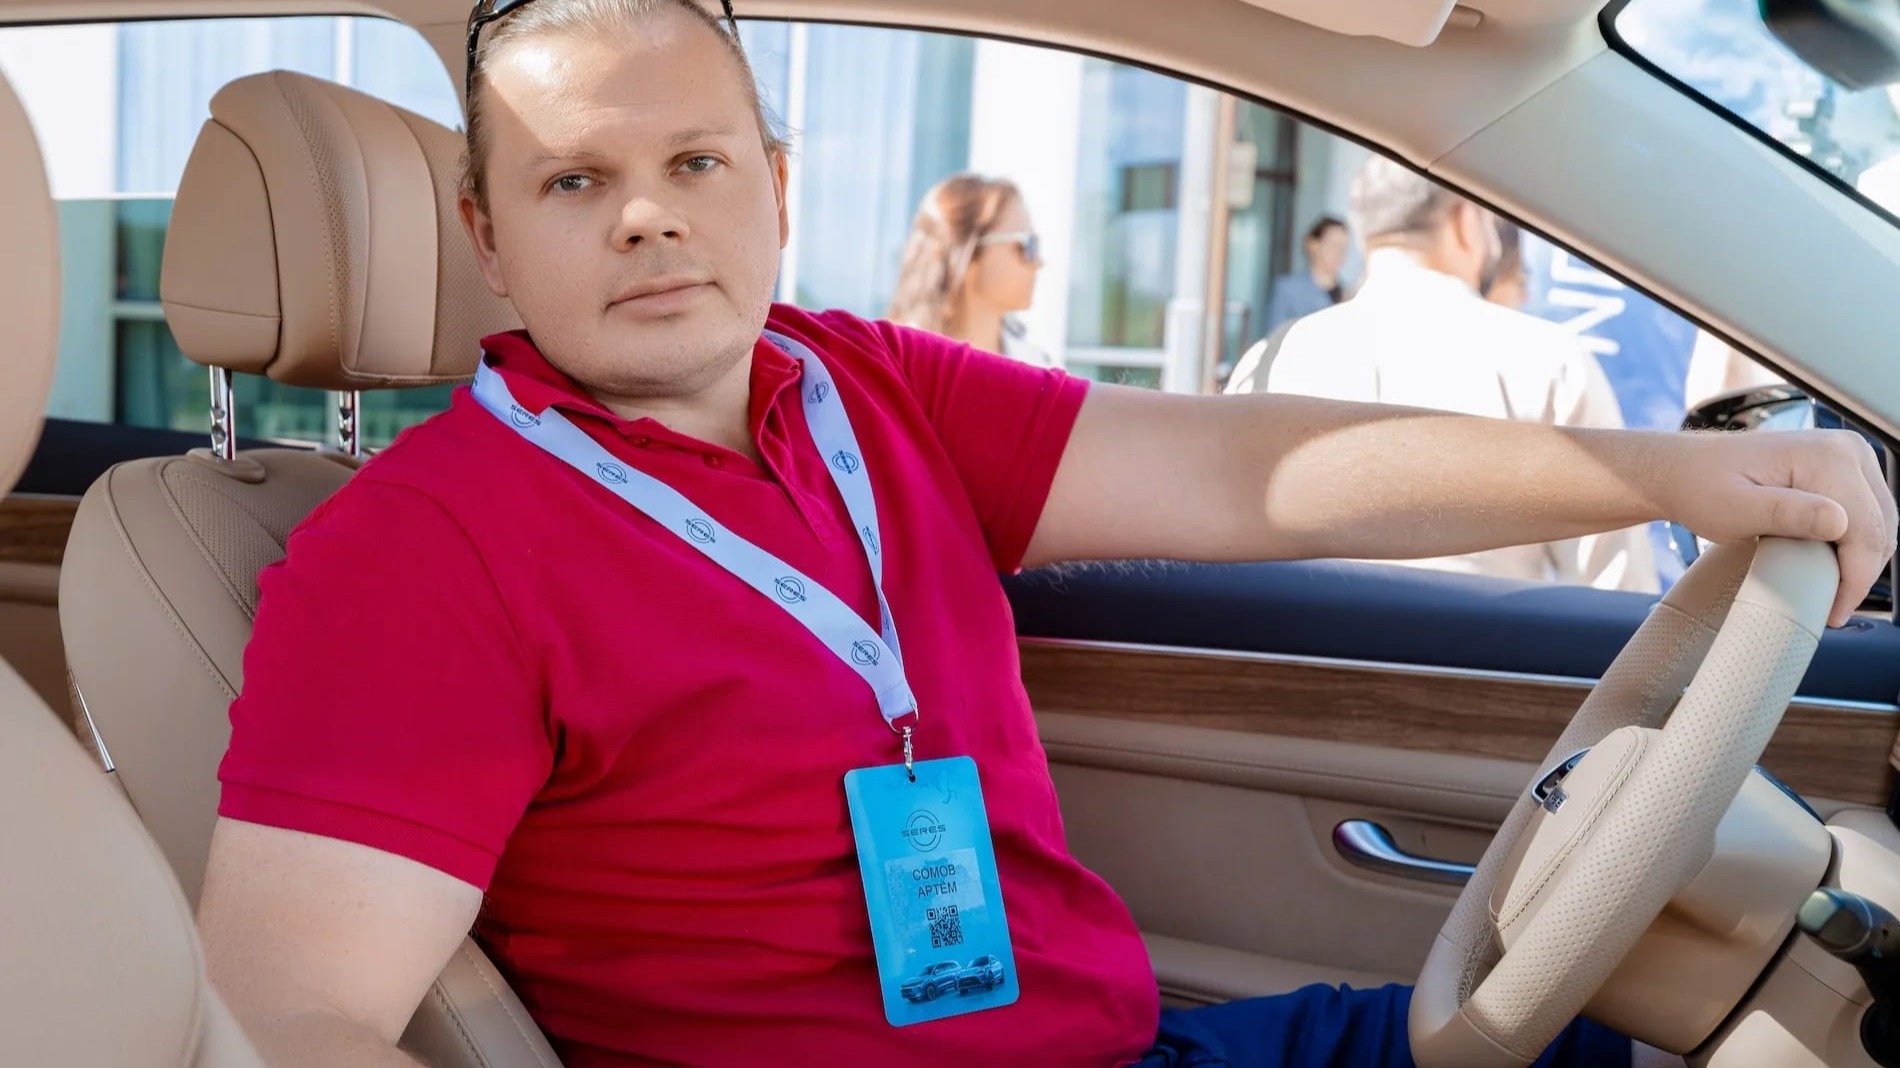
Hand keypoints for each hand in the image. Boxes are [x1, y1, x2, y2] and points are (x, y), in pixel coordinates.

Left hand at [1658, 429, 1896, 626]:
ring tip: (1827, 590)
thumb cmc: (1700, 487)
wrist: (1685, 469)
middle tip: (1831, 607)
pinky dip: (1853, 543)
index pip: (1867, 530)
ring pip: (1878, 523)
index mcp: (1827, 457)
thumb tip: (1839, 522)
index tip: (1834, 612)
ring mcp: (1847, 456)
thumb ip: (1786, 515)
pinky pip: (1865, 514)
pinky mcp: (1841, 468)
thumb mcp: (1735, 509)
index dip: (1856, 579)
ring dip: (1859, 560)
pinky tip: (1828, 565)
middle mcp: (1846, 449)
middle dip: (1860, 573)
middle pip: (1879, 527)